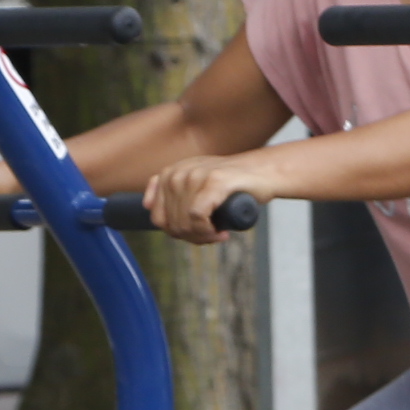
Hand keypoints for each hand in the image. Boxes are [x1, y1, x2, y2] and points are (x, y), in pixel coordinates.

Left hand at [144, 151, 276, 241]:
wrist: (263, 172)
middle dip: (192, 237)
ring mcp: (195, 175)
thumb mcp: (196, 184)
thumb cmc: (231, 184)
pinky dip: (208, 231)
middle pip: (172, 223)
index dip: (176, 232)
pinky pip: (198, 217)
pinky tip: (221, 231)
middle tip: (212, 236)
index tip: (196, 234)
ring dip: (203, 236)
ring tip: (218, 233)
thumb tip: (146, 205)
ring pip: (185, 223)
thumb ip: (172, 191)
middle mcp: (178, 172)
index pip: (157, 217)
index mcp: (169, 174)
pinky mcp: (213, 182)